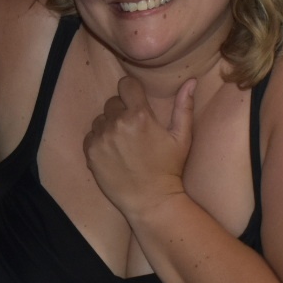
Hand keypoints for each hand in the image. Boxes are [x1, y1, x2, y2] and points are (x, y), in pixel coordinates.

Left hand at [82, 76, 195, 218]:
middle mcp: (117, 123)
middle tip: (133, 129)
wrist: (150, 201)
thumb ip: (184, 107)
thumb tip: (191, 81)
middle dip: (122, 110)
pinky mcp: (91, 153)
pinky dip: (99, 140)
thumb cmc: (169, 169)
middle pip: (113, 102)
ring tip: (123, 143)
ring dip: (110, 126)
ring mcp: (101, 138)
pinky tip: (113, 153)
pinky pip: (91, 135)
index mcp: (140, 115)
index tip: (137, 102)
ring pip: (101, 119)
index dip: (132, 91)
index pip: (126, 84)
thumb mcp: (182, 138)